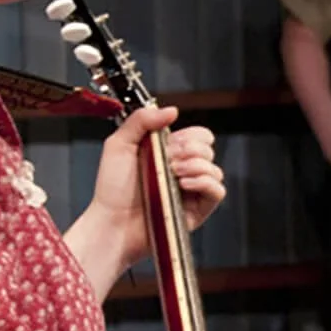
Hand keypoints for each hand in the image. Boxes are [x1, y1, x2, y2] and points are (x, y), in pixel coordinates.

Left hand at [89, 105, 225, 270]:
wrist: (113, 221)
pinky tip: (184, 185)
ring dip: (195, 166)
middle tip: (168, 160)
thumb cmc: (112, 189)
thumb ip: (142, 120)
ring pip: (215, 168)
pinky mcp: (198, 210)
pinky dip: (204, 182)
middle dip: (189, 150)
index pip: (198, 136)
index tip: (169, 143)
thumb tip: (172, 110)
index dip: (189, 136)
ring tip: (173, 174)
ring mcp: (192, 191)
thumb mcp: (119, 144)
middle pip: (208, 149)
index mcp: (170, 154)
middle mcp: (184, 171)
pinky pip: (218, 190)